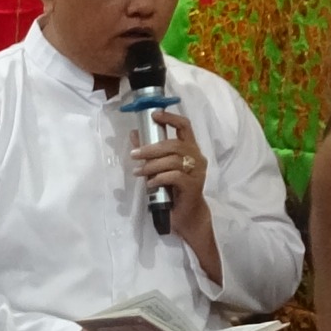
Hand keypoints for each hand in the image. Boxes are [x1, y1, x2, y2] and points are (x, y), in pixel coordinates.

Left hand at [131, 112, 211, 231]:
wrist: (186, 215)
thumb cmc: (173, 189)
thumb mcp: (159, 168)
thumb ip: (150, 151)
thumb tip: (134, 134)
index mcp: (190, 149)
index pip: (185, 126)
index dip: (171, 118)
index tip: (154, 115)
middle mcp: (196, 157)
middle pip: (174, 144)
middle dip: (151, 148)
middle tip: (134, 154)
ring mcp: (197, 171)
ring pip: (173, 160)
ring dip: (152, 165)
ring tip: (138, 172)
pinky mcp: (193, 185)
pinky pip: (174, 176)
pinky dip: (159, 178)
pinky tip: (150, 184)